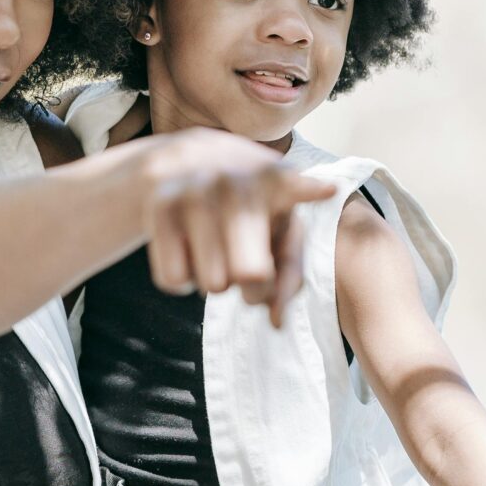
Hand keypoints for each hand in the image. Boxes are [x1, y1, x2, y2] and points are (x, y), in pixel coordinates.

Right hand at [141, 131, 334, 326]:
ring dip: (217, 281)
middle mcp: (233, 182)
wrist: (185, 163)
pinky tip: (188, 250)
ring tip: (217, 251)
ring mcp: (194, 192)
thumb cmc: (247, 210)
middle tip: (251, 268)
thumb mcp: (278, 231)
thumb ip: (289, 275)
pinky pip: (175, 279)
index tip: (327, 189)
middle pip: (251, 274)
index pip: (291, 185)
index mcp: (273, 182)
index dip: (307, 190)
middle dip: (254, 285)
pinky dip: (183, 279)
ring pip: (213, 284)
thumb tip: (276, 322)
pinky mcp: (159, 207)